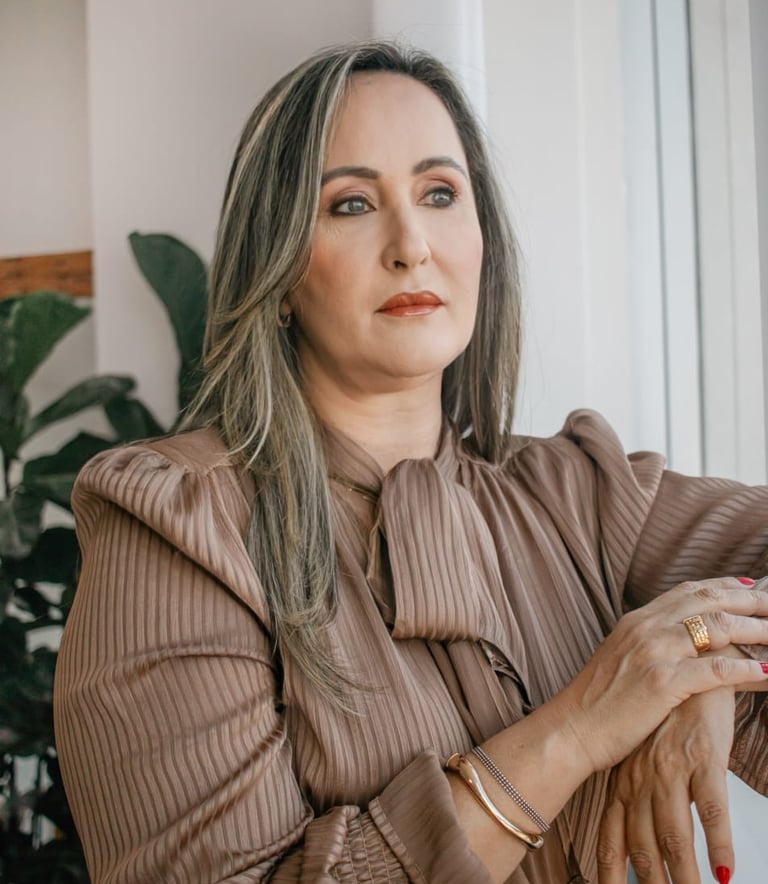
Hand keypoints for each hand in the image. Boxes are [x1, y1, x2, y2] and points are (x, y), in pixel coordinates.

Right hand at [552, 577, 767, 776]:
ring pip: (718, 629)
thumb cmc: (596, 701)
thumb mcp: (619, 657)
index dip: (722, 586)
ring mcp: (655, 652)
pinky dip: (747, 669)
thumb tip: (676, 641)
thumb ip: (647, 642)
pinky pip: (717, 670)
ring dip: (755, 630)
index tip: (746, 585)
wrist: (573, 727)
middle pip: (709, 601)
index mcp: (636, 620)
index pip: (688, 590)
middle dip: (747, 600)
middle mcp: (647, 628)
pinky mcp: (664, 682)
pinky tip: (766, 671)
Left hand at [596, 687, 735, 883]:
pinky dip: (719, 846)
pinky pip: (712, 811)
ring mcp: (672, 769)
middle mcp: (643, 778)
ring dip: (685, 875)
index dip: (609, 869)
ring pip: (676, 834)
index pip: (611, 834)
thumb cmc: (665, 716)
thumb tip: (633, 840)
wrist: (687, 666)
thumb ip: (633, 794)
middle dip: (650, 881)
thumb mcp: (639, 753)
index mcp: (625, 779)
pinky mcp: (704, 759)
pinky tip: (725, 871)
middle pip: (644, 844)